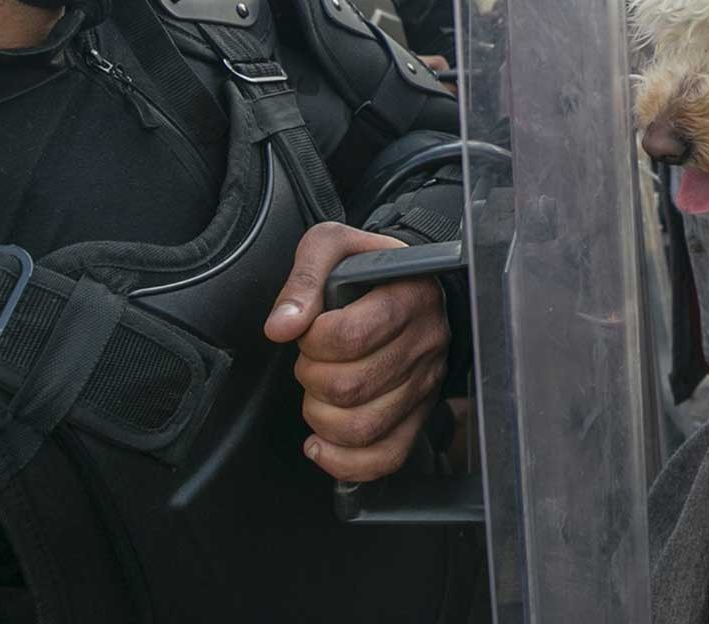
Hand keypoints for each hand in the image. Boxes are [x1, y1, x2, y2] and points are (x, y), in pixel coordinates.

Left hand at [265, 222, 449, 482]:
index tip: (310, 329)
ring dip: (320, 416)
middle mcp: (426, 342)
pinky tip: (321, 443)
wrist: (408, 281)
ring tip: (317, 392)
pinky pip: (386, 457)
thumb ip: (304, 278)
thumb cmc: (367, 266)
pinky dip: (344, 461)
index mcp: (410, 296)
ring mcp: (425, 384)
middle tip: (310, 359)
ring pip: (363, 427)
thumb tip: (282, 326)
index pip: (352, 336)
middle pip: (352, 386)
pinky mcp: (418, 414)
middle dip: (311, 376)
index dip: (314, 339)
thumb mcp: (332, 246)